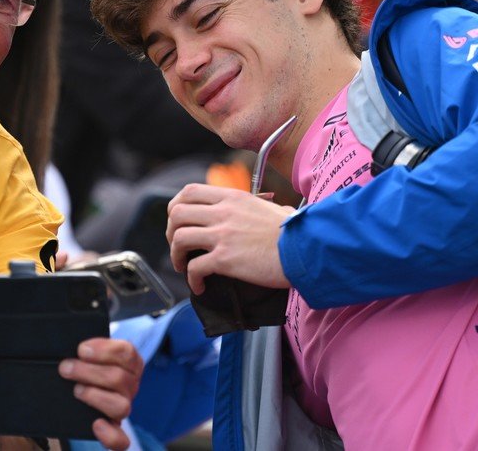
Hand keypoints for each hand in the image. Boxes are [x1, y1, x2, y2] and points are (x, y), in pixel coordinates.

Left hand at [59, 338, 142, 449]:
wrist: (79, 390)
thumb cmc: (86, 366)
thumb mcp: (89, 353)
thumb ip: (87, 350)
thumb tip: (75, 349)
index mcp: (130, 363)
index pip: (126, 352)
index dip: (104, 350)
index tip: (81, 349)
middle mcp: (131, 386)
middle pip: (119, 378)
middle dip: (88, 371)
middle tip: (66, 368)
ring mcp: (124, 407)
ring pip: (121, 406)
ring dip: (95, 396)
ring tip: (77, 390)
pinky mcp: (114, 430)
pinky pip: (120, 440)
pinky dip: (109, 436)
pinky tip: (96, 425)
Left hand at [167, 183, 294, 293]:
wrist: (307, 249)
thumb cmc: (296, 232)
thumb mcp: (272, 208)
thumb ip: (261, 205)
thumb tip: (273, 207)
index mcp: (233, 197)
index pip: (190, 191)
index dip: (176, 206)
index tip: (178, 221)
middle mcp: (224, 212)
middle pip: (177, 213)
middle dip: (170, 231)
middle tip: (179, 246)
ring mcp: (223, 235)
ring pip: (179, 238)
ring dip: (176, 256)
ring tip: (183, 267)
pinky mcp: (225, 259)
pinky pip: (194, 268)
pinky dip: (192, 279)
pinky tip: (200, 286)